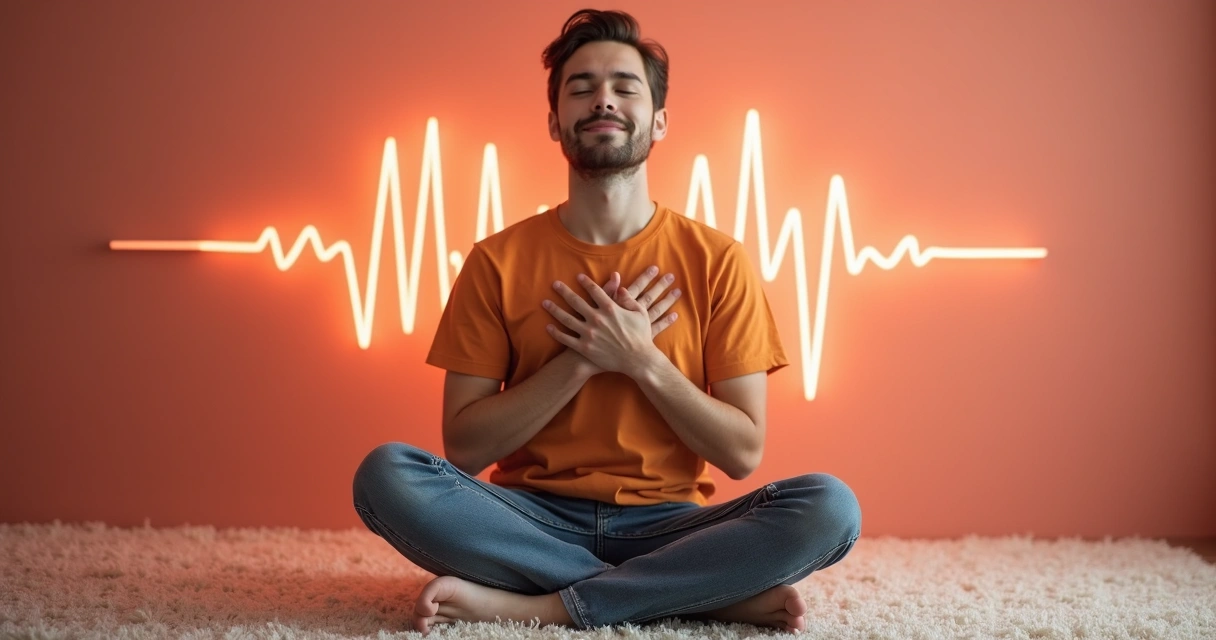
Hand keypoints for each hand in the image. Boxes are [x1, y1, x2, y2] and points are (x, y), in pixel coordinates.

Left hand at [544, 267, 680, 377]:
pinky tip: (548, 327)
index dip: (585, 282)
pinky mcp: (585, 348)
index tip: (578, 276)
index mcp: (610, 308)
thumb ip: (628, 298)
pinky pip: (567, 339)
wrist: (638, 360)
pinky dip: (556, 333)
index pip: (594, 290)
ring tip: (545, 303)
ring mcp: (589, 334)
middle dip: (564, 291)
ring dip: (555, 310)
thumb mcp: (640, 313)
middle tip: (555, 284)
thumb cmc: (641, 336)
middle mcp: (597, 319)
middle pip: (576, 301)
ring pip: (567, 319)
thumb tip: (620, 287)